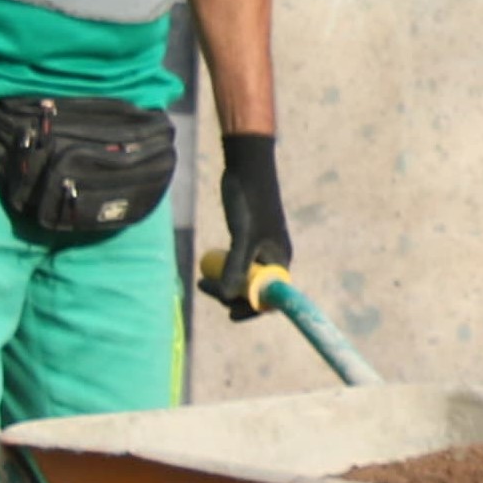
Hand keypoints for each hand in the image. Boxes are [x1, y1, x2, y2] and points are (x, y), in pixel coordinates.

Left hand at [210, 132, 292, 317]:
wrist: (247, 167)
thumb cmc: (249, 199)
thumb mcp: (242, 237)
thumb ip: (236, 267)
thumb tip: (227, 297)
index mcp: (280, 260)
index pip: (271, 298)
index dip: (251, 310)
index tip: (230, 315)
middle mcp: (274, 258)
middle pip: (255, 290)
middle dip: (231, 294)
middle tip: (204, 287)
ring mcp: (262, 249)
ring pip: (244, 278)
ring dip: (225, 283)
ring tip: (202, 281)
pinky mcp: (250, 239)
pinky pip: (239, 265)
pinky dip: (225, 270)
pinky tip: (209, 268)